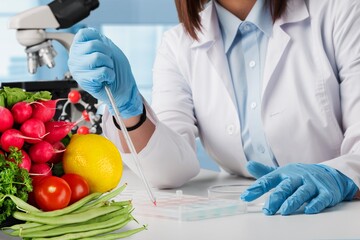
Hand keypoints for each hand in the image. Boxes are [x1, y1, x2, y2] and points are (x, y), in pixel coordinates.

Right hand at [68, 28, 142, 117]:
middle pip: (92, 45)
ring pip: (96, 57)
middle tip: (108, 63)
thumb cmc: (118, 70)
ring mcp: (78, 70)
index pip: (84, 33)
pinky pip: (100, 72)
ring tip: (107, 71)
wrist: (124, 89)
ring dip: (109, 65)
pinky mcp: (84, 82)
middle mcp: (75, 58)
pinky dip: (109, 75)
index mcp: (79, 49)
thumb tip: (91, 33)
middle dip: (107, 54)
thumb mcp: (109, 49)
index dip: (99, 40)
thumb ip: (99, 40)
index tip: (104, 50)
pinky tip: (107, 79)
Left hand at [241, 161, 357, 214]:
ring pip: (302, 193)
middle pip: (285, 187)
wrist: (329, 174)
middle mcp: (298, 177)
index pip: (268, 179)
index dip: (257, 188)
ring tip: (285, 210)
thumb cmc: (300, 176)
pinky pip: (321, 198)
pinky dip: (315, 204)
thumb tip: (248, 165)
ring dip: (293, 201)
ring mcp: (312, 184)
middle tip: (267, 209)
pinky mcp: (326, 192)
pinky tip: (309, 210)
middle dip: (276, 198)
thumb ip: (265, 173)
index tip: (246, 196)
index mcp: (285, 173)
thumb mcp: (282, 173)